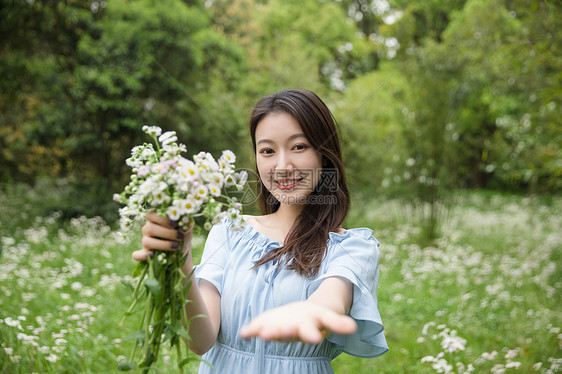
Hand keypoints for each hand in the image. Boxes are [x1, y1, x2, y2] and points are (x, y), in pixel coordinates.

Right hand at [132, 210, 192, 261]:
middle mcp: (148, 228)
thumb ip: (187, 224)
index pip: (151, 214)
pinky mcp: (145, 253)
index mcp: (156, 218)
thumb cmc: (183, 234)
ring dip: (162, 244)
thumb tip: (185, 226)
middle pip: (149, 228)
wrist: (183, 250)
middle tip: (180, 236)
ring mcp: (145, 241)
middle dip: (167, 233)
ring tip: (176, 246)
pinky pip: (137, 255)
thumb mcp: (187, 228)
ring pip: (146, 241)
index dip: (161, 218)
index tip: (175, 223)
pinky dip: (142, 256)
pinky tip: (152, 255)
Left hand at [239, 302, 356, 343]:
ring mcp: (277, 329)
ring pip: (273, 331)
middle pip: (289, 333)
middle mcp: (291, 331)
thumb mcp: (326, 317)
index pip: (309, 333)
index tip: (314, 339)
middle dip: (283, 333)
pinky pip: (257, 327)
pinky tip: (244, 333)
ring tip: (262, 334)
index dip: (311, 335)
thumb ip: (338, 324)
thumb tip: (354, 328)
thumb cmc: (313, 317)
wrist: (298, 317)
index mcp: (307, 329)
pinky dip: (250, 330)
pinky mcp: (265, 325)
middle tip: (276, 334)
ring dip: (268, 333)